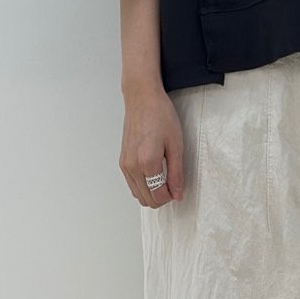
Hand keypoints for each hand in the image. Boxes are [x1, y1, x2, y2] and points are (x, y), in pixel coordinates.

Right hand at [120, 84, 184, 206]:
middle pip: (147, 199)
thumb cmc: (160, 115)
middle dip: (161, 197)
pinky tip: (153, 175)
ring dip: (152, 193)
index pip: (158, 195)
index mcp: (147, 162)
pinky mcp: (122, 161)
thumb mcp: (176, 144)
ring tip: (164, 179)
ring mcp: (125, 164)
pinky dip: (143, 186)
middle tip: (172, 184)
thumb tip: (177, 194)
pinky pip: (132, 185)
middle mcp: (133, 166)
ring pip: (138, 195)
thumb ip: (176, 173)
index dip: (170, 196)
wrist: (142, 99)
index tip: (177, 188)